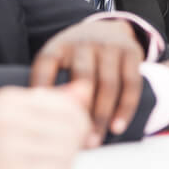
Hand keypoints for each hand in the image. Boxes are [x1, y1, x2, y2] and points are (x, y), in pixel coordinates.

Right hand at [0, 83, 90, 168]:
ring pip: (68, 151)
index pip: (65, 104)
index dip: (79, 125)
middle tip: (66, 160)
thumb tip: (82, 90)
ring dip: (68, 168)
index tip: (78, 140)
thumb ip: (44, 104)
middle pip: (72, 127)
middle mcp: (11, 117)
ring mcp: (10, 144)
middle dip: (77, 148)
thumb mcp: (3, 118)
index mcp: (10, 99)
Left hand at [31, 18, 143, 146]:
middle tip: (74, 140)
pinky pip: (131, 83)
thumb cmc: (77, 58)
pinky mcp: (130, 52)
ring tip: (95, 140)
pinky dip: (125, 108)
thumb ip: (51, 84)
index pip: (45, 65)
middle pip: (82, 78)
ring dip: (102, 115)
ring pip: (108, 84)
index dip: (40, 88)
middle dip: (79, 112)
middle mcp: (84, 43)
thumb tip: (39, 120)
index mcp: (59, 46)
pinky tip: (117, 127)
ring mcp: (109, 46)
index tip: (38, 117)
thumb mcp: (58, 60)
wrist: (109, 29)